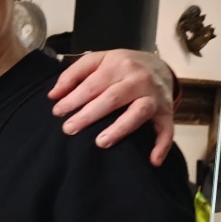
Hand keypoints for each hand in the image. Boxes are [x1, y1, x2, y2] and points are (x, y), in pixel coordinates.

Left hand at [49, 50, 176, 165]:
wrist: (160, 65)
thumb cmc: (122, 66)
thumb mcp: (98, 60)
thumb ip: (73, 74)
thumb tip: (53, 94)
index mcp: (119, 64)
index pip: (93, 85)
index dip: (73, 99)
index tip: (57, 112)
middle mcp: (139, 79)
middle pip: (112, 98)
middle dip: (89, 115)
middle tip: (69, 129)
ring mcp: (154, 95)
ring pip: (139, 112)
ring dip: (120, 128)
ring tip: (101, 143)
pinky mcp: (166, 111)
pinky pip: (166, 129)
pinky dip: (161, 145)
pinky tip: (152, 161)